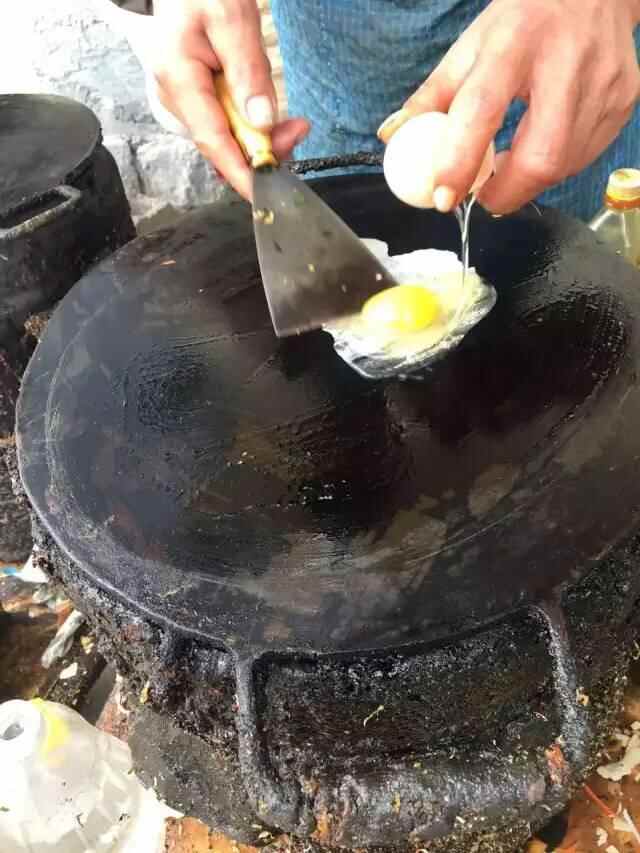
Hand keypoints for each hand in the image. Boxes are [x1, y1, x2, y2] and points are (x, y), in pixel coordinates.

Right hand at [150, 0, 309, 199]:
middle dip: (264, 148)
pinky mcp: (193, 96)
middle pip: (224, 144)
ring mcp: (183, 99)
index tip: (267, 192)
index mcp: (179, 81)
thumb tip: (261, 121)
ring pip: (227, 134)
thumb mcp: (229, 18)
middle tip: (299, 130)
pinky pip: (224, 120)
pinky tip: (265, 111)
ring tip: (292, 123)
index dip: (242, 174)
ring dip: (261, 134)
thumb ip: (247, 71)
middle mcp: (176, 99)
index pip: (214, 144)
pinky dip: (249, 122)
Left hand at [381, 0, 639, 213]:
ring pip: (564, 165)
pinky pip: (584, 157)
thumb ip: (431, 96)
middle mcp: (567, 62)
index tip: (443, 197)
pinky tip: (541, 149)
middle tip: (482, 196)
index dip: (461, 160)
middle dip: (505, 192)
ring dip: (529, 182)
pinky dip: (556, 167)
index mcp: (515, 42)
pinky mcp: (623, 101)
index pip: (483, 109)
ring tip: (510, 166)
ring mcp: (603, 84)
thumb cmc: (524, 20)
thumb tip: (392, 138)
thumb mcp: (471, 46)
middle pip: (541, 156)